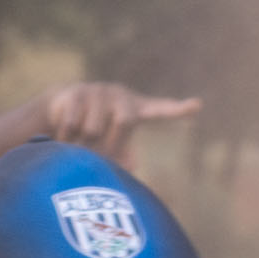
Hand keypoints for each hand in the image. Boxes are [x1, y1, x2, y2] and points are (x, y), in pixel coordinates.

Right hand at [30, 82, 201, 149]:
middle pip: (124, 122)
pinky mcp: (76, 92)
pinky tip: (65, 136)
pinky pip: (73, 123)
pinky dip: (68, 137)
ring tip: (79, 144)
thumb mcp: (112, 142)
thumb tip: (132, 166)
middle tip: (99, 153)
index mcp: (135, 108)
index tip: (197, 105)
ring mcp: (98, 91)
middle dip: (111, 142)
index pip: (162, 109)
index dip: (179, 109)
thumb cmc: (97, 129)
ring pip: (94, 128)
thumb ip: (123, 154)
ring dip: (84, 142)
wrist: (61, 104)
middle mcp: (120, 96)